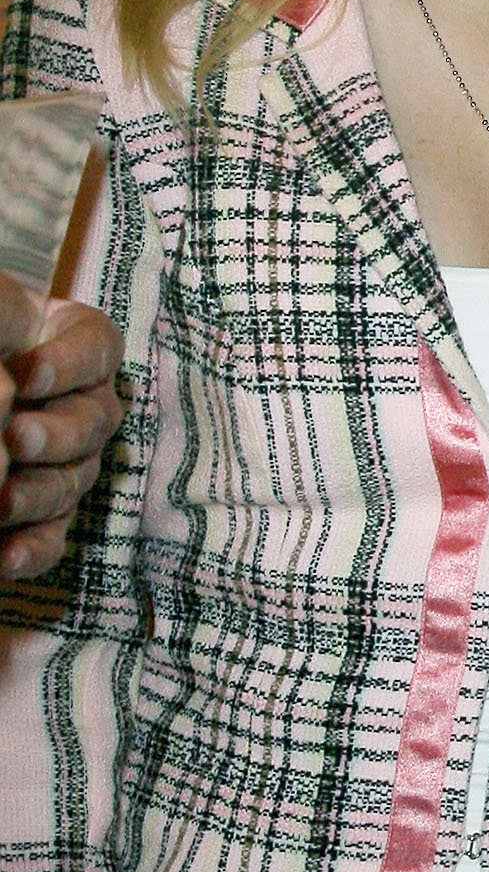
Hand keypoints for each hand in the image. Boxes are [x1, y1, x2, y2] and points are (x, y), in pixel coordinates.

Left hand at [0, 291, 123, 580]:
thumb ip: (3, 312)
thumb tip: (17, 337)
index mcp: (74, 345)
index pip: (96, 350)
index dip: (69, 366)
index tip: (26, 372)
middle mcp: (83, 406)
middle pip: (95, 422)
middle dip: (57, 434)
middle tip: (15, 436)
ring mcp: (67, 464)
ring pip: (72, 483)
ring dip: (38, 493)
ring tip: (0, 500)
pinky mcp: (42, 517)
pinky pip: (50, 539)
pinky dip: (31, 551)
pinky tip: (4, 559)